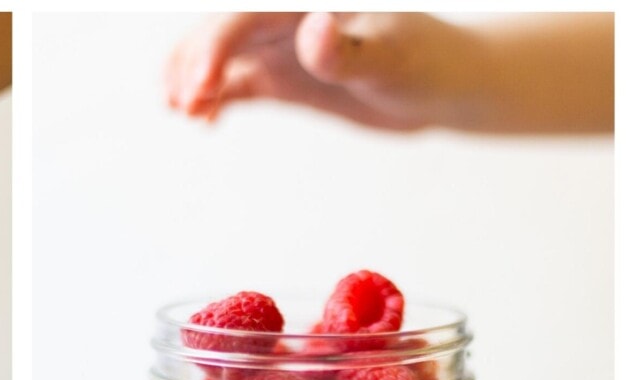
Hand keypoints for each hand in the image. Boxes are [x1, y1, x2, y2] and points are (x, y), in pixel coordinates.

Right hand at [165, 12, 473, 130]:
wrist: (442, 84)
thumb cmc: (426, 59)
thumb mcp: (392, 56)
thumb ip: (349, 49)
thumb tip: (313, 29)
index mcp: (306, 1)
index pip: (244, 14)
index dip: (213, 46)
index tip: (200, 86)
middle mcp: (286, 18)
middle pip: (219, 30)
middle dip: (192, 64)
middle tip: (183, 105)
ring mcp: (279, 47)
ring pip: (218, 55)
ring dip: (192, 80)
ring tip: (184, 111)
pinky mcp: (280, 76)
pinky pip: (234, 83)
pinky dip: (213, 100)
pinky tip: (205, 121)